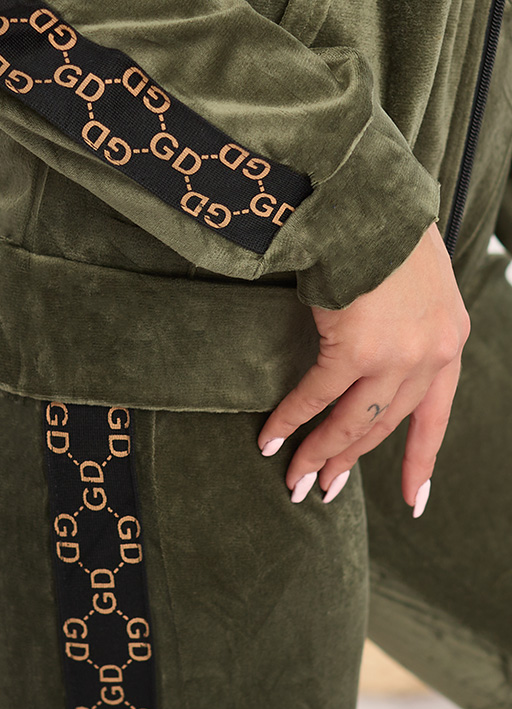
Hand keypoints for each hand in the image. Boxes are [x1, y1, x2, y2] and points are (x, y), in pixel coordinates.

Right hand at [257, 221, 470, 515]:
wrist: (373, 200)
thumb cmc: (388, 235)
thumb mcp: (420, 287)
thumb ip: (409, 327)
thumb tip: (379, 352)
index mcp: (447, 344)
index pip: (436, 418)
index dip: (420, 462)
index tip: (412, 500)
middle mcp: (429, 356)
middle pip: (384, 427)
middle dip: (350, 463)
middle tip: (324, 490)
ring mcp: (395, 356)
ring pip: (353, 424)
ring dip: (320, 455)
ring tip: (296, 481)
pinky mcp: (356, 349)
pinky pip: (315, 397)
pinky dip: (290, 421)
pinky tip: (270, 439)